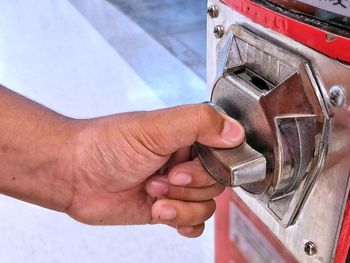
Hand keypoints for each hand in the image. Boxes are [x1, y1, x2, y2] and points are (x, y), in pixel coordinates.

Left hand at [65, 104, 243, 236]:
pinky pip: (194, 222)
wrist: (74, 175)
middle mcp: (184, 159)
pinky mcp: (166, 206)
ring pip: (206, 205)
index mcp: (186, 134)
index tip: (184, 166)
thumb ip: (198, 122)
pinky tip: (166, 214)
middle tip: (163, 178)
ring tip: (152, 193)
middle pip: (217, 183)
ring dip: (180, 204)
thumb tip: (234, 131)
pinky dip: (184, 222)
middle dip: (188, 186)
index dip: (210, 166)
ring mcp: (176, 185)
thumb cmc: (105, 146)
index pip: (224, 152)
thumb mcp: (154, 127)